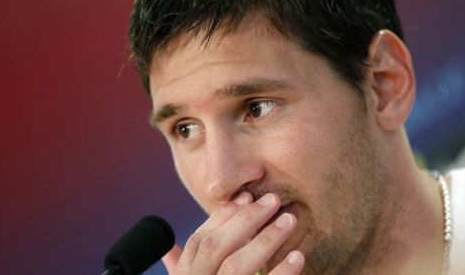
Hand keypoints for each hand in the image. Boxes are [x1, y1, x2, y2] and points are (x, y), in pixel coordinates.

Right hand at [162, 192, 304, 273]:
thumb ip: (178, 270)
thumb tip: (167, 250)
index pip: (198, 242)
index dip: (222, 217)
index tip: (245, 197)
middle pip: (215, 248)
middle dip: (245, 220)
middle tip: (273, 200)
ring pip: (236, 267)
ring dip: (265, 240)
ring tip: (289, 221)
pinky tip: (298, 258)